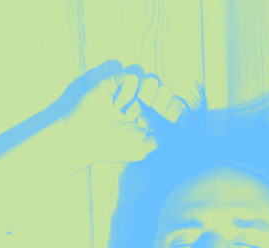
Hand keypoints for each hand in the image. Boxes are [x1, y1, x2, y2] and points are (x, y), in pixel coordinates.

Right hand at [71, 71, 186, 163]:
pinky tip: (118, 105)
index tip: (166, 120)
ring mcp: (131, 92)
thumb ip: (164, 139)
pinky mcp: (116, 83)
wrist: (85, 139)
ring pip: (152, 80)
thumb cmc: (113, 147)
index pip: (174, 106)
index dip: (174, 110)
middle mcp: (144, 104)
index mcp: (153, 119)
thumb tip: (183, 132)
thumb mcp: (144, 148)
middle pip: (167, 90)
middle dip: (162, 102)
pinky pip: (132, 76)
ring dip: (147, 94)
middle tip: (147, 114)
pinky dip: (127, 91)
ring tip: (133, 110)